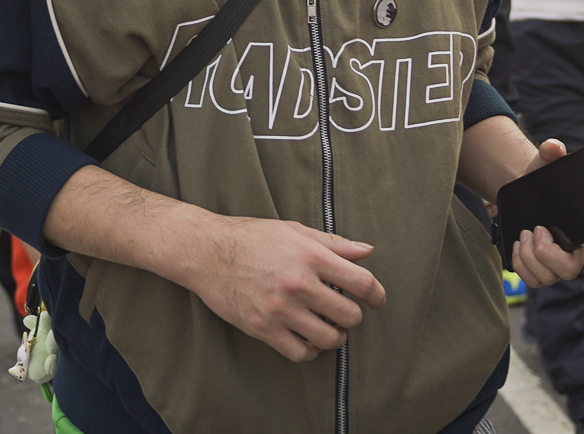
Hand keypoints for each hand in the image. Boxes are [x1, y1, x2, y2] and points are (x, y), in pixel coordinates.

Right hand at [178, 216, 386, 362]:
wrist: (206, 251)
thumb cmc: (252, 237)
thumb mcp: (295, 230)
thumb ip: (333, 243)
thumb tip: (367, 251)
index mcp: (311, 256)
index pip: (362, 282)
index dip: (377, 295)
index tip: (377, 300)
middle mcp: (299, 283)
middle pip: (349, 315)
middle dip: (353, 316)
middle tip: (345, 313)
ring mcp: (281, 309)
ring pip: (329, 338)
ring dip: (335, 336)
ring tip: (329, 328)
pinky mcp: (263, 328)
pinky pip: (301, 352)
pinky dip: (311, 349)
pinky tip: (308, 339)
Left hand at [507, 139, 583, 284]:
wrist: (522, 192)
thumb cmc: (541, 178)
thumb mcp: (544, 162)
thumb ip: (551, 152)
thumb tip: (553, 147)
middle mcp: (575, 249)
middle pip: (571, 269)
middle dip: (548, 253)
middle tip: (536, 229)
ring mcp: (557, 263)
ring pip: (549, 278)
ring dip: (530, 257)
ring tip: (524, 234)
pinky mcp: (539, 270)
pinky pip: (533, 281)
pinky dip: (521, 266)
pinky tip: (517, 246)